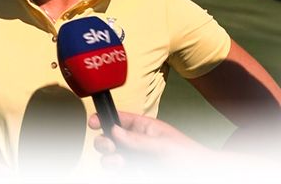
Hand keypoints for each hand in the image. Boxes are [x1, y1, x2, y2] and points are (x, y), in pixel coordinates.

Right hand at [89, 112, 211, 168]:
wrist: (202, 176)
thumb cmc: (191, 158)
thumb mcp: (163, 146)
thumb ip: (137, 139)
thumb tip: (114, 130)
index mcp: (144, 128)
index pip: (118, 118)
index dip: (104, 118)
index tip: (93, 123)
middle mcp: (137, 142)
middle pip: (109, 139)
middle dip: (104, 143)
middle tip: (111, 148)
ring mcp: (136, 158)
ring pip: (110, 158)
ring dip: (109, 160)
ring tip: (119, 163)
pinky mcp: (136, 172)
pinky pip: (118, 171)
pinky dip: (117, 172)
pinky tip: (126, 171)